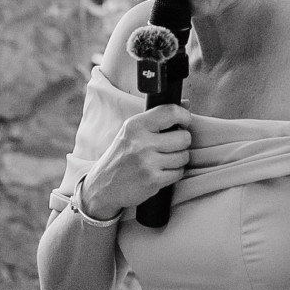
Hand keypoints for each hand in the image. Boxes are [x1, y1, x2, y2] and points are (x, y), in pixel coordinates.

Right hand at [80, 105, 191, 219]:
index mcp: (135, 125)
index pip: (171, 112)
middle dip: (182, 142)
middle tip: (172, 146)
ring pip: (184, 156)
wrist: (102, 185)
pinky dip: (174, 173)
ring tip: (165, 160)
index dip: (184, 116)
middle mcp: (141, 142)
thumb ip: (158, 117)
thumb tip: (186, 103)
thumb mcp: (132, 132)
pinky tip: (162, 171)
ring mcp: (147, 163)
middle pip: (184, 137)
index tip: (184, 122)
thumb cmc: (121, 156)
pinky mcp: (152, 180)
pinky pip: (179, 173)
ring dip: (179, 159)